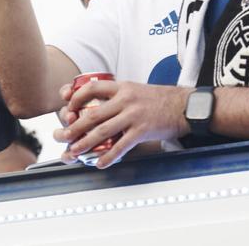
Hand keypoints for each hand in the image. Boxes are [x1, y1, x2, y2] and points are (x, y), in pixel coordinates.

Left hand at [52, 80, 189, 168]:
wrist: (186, 106)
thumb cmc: (161, 99)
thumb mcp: (136, 89)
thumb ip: (118, 95)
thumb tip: (98, 104)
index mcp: (122, 87)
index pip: (92, 88)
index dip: (76, 97)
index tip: (68, 106)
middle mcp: (125, 100)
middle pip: (92, 114)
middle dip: (74, 126)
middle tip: (62, 136)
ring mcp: (133, 116)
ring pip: (102, 131)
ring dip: (85, 143)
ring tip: (74, 151)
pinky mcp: (142, 131)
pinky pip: (121, 146)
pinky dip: (108, 156)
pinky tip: (99, 163)